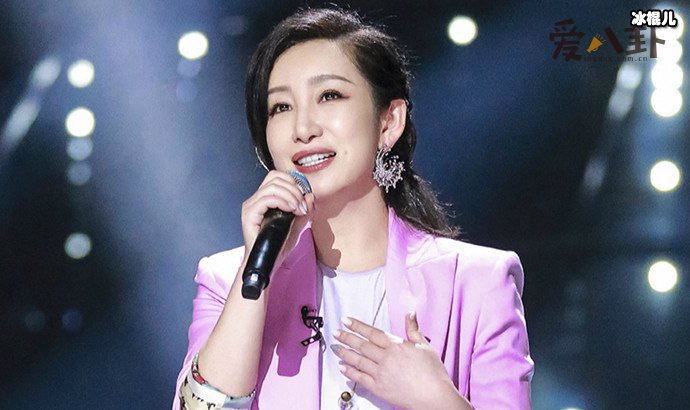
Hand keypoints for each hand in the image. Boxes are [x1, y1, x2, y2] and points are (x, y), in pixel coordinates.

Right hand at [241, 170, 313, 266]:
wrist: (268, 263)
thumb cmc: (279, 246)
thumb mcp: (297, 226)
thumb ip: (305, 211)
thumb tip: (310, 196)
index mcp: (265, 198)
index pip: (278, 176)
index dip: (294, 182)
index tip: (304, 198)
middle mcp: (256, 199)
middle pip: (275, 177)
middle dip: (294, 189)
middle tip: (302, 206)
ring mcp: (251, 206)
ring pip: (272, 186)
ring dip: (290, 195)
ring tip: (298, 209)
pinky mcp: (249, 214)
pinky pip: (267, 198)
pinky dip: (282, 201)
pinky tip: (290, 210)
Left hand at [332, 312, 470, 409]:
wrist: (434, 397)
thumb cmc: (433, 373)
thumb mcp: (425, 346)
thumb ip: (414, 329)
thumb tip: (410, 313)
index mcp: (396, 346)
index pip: (372, 333)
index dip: (358, 326)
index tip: (346, 321)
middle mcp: (386, 358)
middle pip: (362, 345)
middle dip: (347, 337)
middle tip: (336, 332)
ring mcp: (381, 373)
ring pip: (358, 360)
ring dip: (345, 353)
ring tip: (335, 348)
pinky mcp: (379, 388)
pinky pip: (361, 378)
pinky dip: (350, 372)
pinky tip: (343, 368)